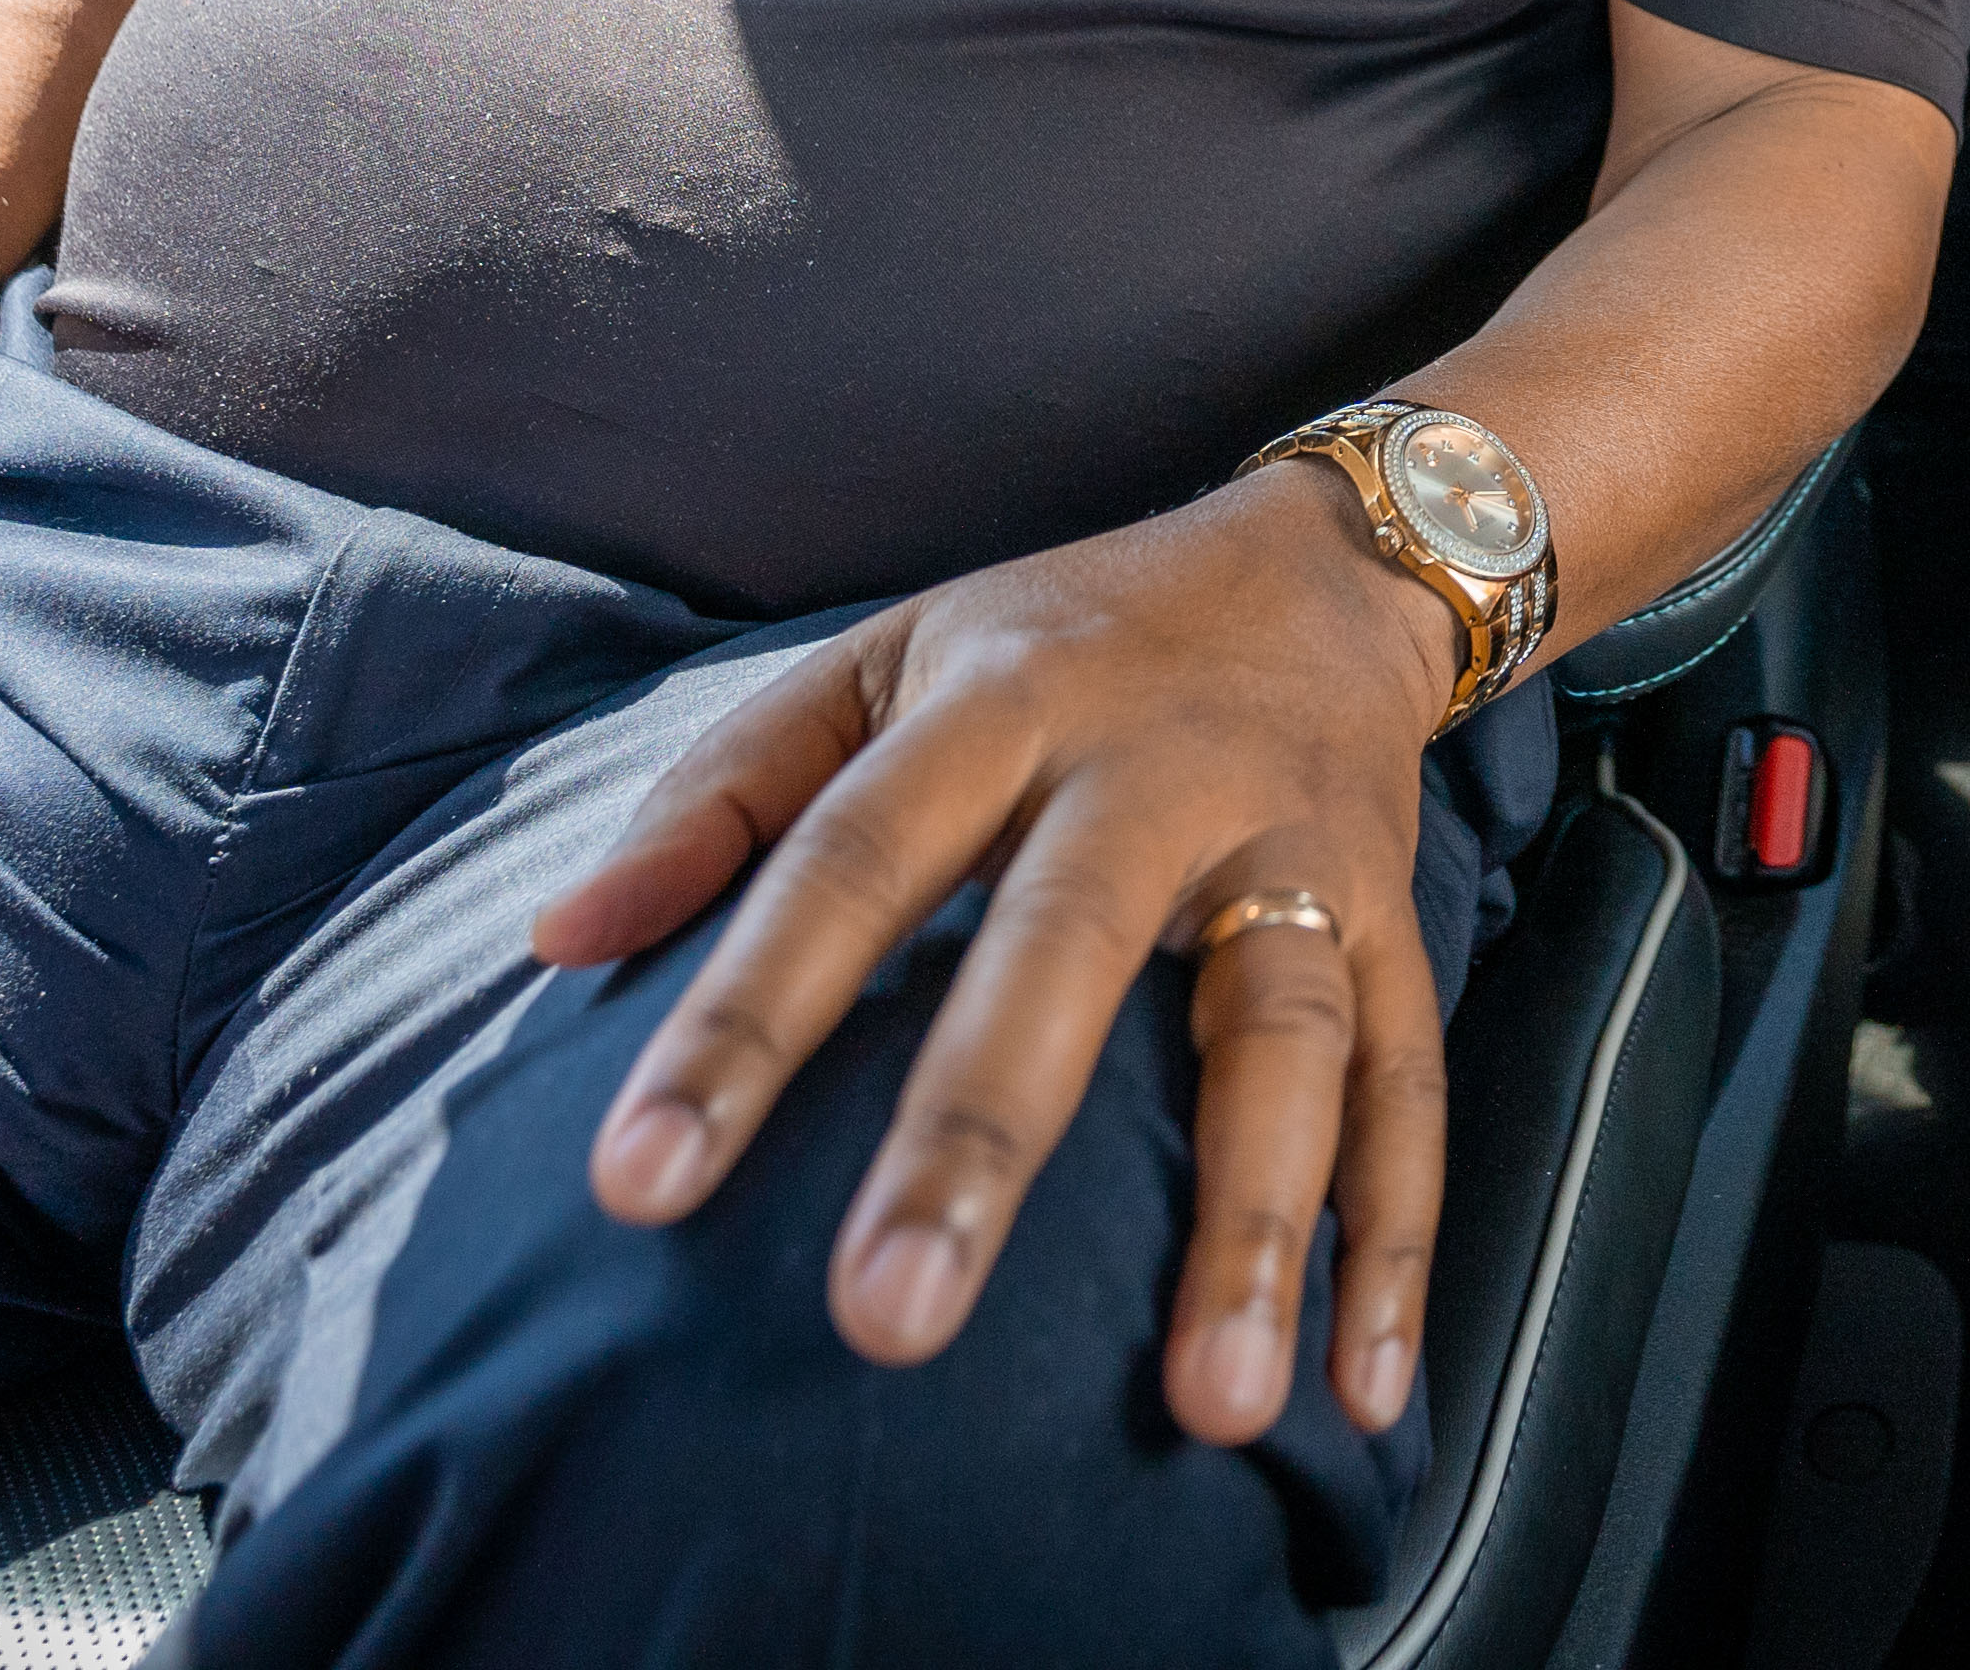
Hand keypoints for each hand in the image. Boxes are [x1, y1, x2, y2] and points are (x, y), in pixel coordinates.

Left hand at [528, 461, 1469, 1420]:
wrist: (1328, 560)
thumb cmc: (1062, 640)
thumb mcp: (883, 657)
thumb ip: (723, 790)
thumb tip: (557, 938)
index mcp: (1002, 704)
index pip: (848, 860)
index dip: (740, 1019)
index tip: (638, 1185)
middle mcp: (1156, 773)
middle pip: (1065, 949)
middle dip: (980, 1136)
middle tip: (890, 1320)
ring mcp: (1297, 851)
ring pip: (1283, 1033)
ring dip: (1252, 1223)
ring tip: (1216, 1408)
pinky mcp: (1396, 918)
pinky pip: (1411, 1085)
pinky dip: (1395, 1240)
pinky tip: (1364, 1388)